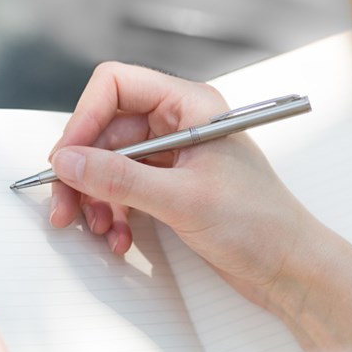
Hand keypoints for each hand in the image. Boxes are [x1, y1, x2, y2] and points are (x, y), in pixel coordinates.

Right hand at [48, 62, 300, 284]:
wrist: (286, 264)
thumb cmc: (258, 224)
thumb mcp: (183, 198)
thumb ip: (122, 178)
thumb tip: (69, 162)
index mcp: (189, 106)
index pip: (117, 86)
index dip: (85, 118)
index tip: (66, 158)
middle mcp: (178, 124)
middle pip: (108, 131)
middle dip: (83, 170)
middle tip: (65, 206)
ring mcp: (173, 157)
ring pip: (113, 163)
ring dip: (97, 196)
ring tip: (97, 227)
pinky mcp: (170, 185)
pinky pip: (126, 188)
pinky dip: (116, 211)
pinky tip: (119, 236)